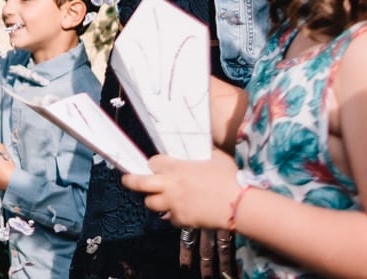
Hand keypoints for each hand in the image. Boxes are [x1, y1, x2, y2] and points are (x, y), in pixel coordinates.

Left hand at [121, 155, 242, 230]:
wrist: (239, 204)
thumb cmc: (230, 177)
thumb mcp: (216, 156)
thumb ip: (203, 152)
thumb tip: (203, 148)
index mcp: (175, 166)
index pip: (152, 162)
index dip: (153, 164)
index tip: (155, 166)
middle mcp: (169, 184)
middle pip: (138, 183)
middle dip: (129, 181)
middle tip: (127, 180)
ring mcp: (173, 203)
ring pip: (150, 203)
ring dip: (154, 201)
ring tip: (160, 199)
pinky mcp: (182, 219)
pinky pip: (170, 218)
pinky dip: (173, 216)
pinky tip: (182, 212)